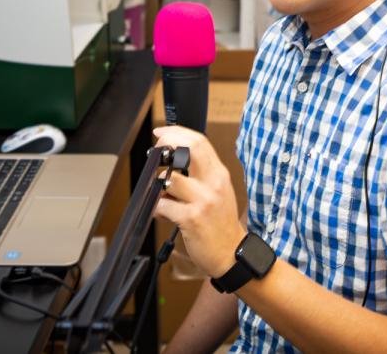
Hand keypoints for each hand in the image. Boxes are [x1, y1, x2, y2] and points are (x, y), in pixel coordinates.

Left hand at [153, 125, 245, 278]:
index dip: (177, 133)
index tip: (161, 132)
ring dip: (157, 184)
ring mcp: (203, 201)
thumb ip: (201, 175)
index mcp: (219, 175)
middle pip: (190, 150)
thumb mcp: (218, 192)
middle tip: (154, 152)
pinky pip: (164, 206)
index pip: (200, 142)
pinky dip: (156, 207)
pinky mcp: (192, 219)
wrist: (231, 254)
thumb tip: (173, 162)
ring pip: (171, 179)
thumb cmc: (221, 224)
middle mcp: (214, 184)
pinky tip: (160, 212)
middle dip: (166, 145)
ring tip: (158, 193)